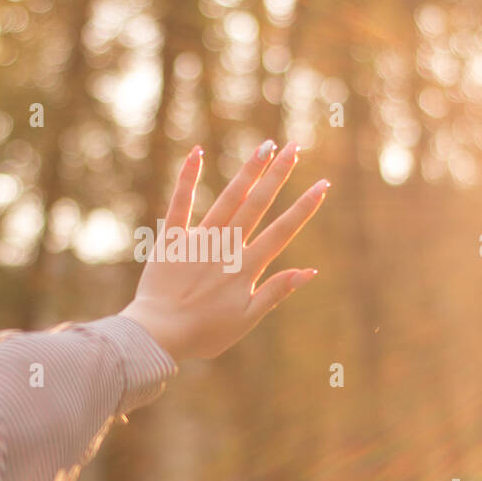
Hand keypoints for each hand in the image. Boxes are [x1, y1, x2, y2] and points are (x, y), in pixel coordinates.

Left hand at [120, 141, 328, 360]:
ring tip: (265, 145)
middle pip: (258, 205)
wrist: (158, 335)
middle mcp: (226, 247)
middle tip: (294, 147)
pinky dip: (188, 178)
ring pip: (229, 198)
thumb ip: (276, 292)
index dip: (304, 207)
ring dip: (249, 171)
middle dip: (279, 175)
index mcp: (246, 267)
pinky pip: (180, 203)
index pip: (283, 231)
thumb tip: (309, 271)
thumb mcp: (247, 319)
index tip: (322, 184)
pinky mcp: (172, 240)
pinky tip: (197, 152)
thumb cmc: (204, 333)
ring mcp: (199, 240)